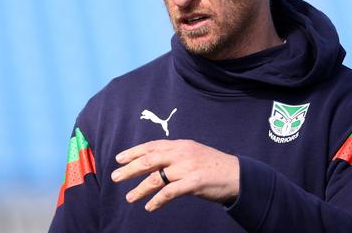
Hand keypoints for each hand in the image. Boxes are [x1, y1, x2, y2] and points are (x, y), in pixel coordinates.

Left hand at [111, 139, 239, 211]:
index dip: (133, 152)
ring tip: (129, 197)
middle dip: (129, 169)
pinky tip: (150, 207)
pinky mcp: (193, 183)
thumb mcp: (194, 153)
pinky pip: (169, 192)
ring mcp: (187, 168)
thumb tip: (153, 161)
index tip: (118, 158)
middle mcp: (182, 154)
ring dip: (139, 189)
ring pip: (156, 178)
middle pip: (149, 160)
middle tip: (115, 177)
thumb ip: (175, 155)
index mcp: (181, 145)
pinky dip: (157, 200)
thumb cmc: (213, 166)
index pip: (152, 146)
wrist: (237, 175)